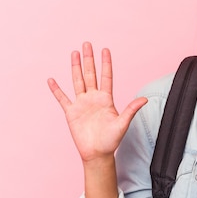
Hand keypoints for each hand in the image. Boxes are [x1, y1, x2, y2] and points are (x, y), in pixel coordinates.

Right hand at [47, 42, 147, 164]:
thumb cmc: (111, 140)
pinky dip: (56, 89)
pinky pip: (62, 98)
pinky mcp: (71, 112)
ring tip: (73, 53)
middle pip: (90, 74)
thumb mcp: (123, 124)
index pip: (106, 76)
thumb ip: (131, 110)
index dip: (105, 63)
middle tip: (87, 44)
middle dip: (89, 59)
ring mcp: (81, 104)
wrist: (97, 153)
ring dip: (75, 67)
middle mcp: (94, 98)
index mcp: (106, 99)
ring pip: (77, 81)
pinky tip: (51, 79)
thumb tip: (145, 99)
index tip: (105, 49)